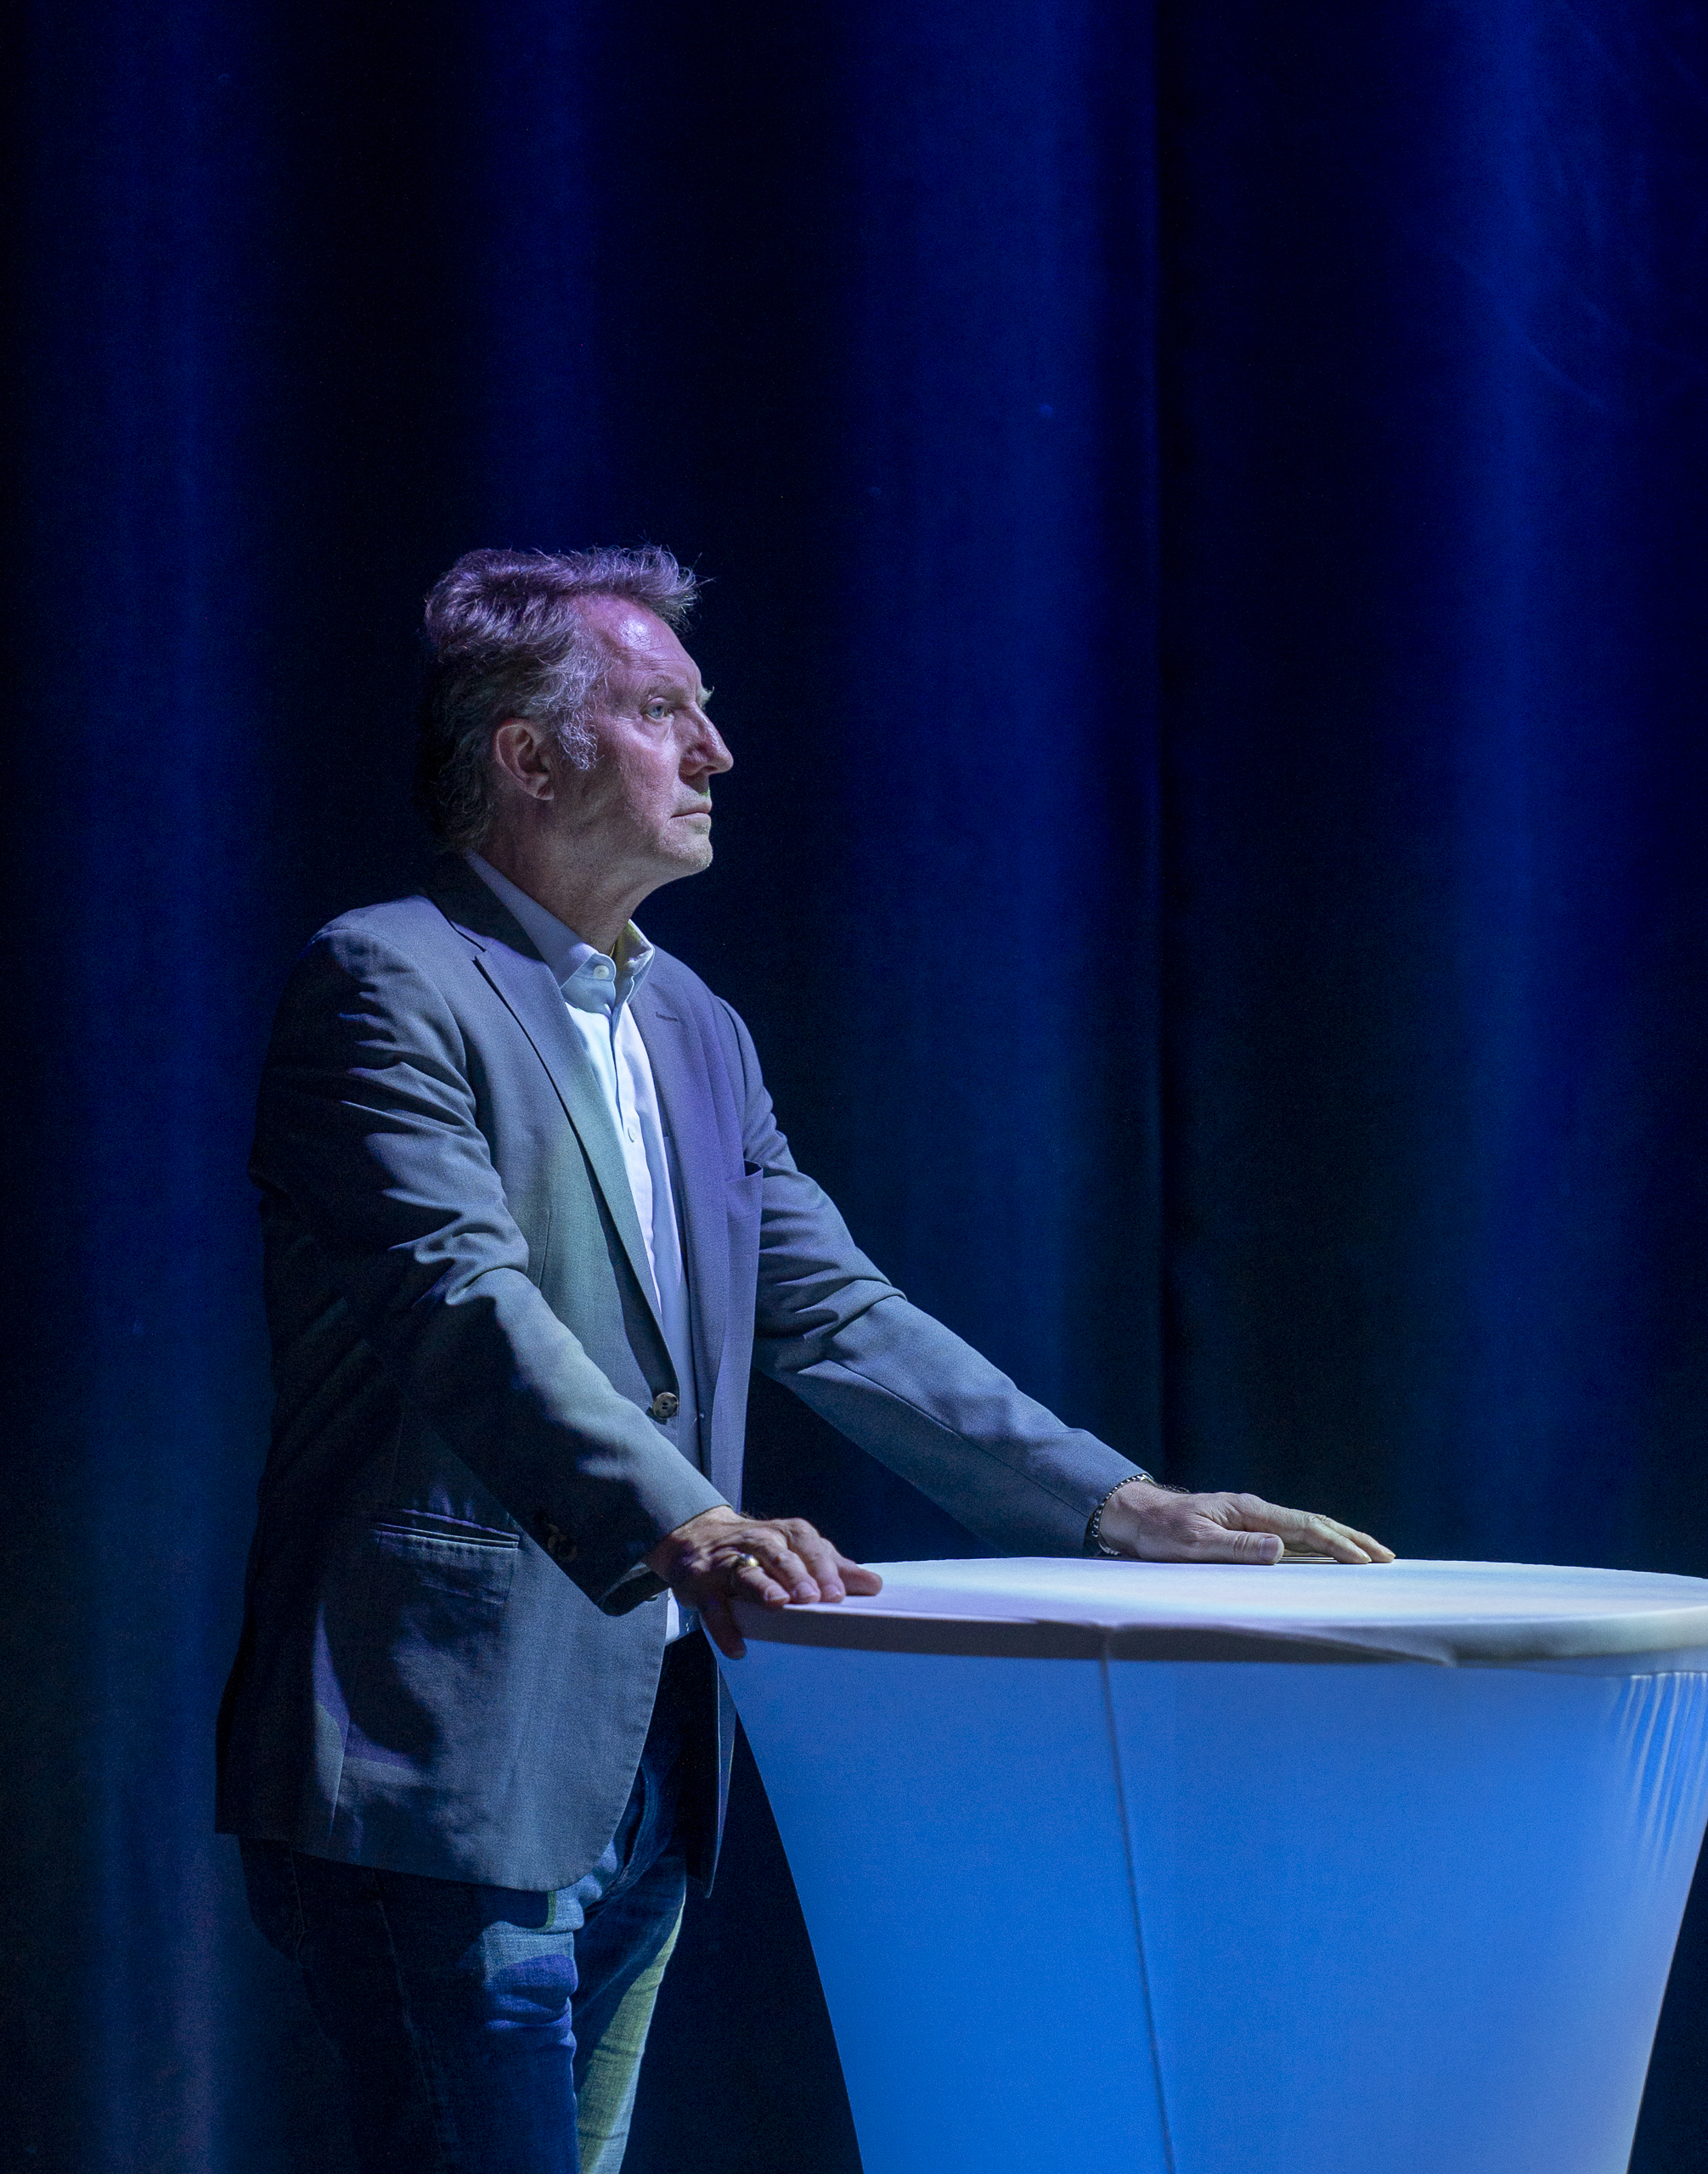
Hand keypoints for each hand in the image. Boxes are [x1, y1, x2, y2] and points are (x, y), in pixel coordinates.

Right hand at [645, 1506, 883, 1658]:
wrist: (697, 1537)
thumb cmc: (759, 1548)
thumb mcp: (797, 1551)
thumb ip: (832, 1567)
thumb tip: (873, 1585)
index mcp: (786, 1534)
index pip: (808, 1546)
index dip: (823, 1568)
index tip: (838, 1593)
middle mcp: (757, 1542)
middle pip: (779, 1556)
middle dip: (797, 1575)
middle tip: (814, 1597)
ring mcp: (727, 1563)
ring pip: (746, 1573)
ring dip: (763, 1587)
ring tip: (779, 1604)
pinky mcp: (702, 1584)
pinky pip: (713, 1606)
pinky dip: (724, 1627)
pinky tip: (738, 1646)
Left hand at [1096, 1480, 1393, 1565]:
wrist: (1137, 1516)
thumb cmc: (1161, 1532)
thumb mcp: (1194, 1544)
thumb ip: (1236, 1548)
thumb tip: (1280, 1549)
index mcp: (1248, 1511)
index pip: (1303, 1528)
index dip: (1336, 1544)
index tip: (1364, 1560)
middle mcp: (1255, 1511)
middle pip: (1314, 1523)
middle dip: (1351, 1539)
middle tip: (1386, 1556)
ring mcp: (1252, 1518)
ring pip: (1306, 1528)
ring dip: (1339, 1540)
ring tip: (1369, 1554)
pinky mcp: (1246, 1528)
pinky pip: (1291, 1535)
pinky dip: (1317, 1543)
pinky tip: (1328, 1553)